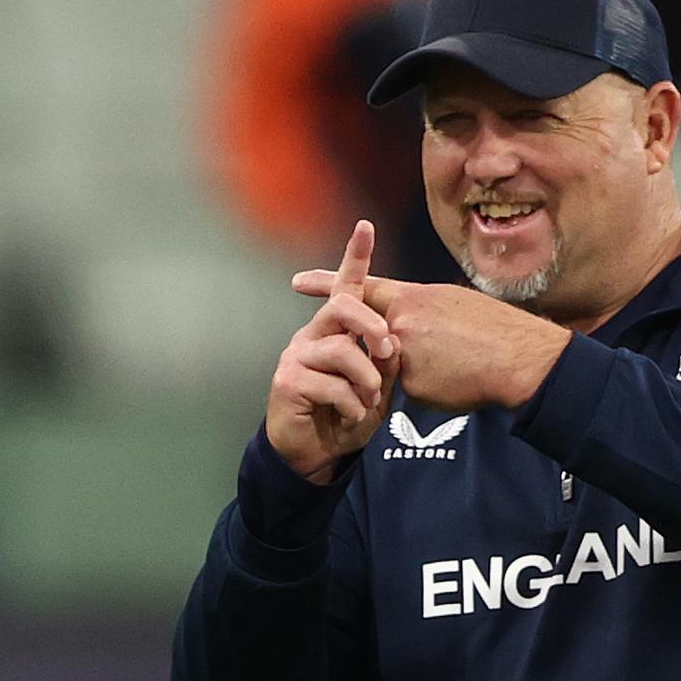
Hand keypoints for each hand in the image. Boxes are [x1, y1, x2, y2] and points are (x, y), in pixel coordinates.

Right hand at [265, 221, 399, 483]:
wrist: (318, 453)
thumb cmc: (349, 413)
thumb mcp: (378, 385)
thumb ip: (385, 360)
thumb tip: (392, 343)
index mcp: (335, 330)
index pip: (346, 286)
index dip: (355, 256)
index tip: (365, 226)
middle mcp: (312, 335)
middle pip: (342, 306)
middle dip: (372, 326)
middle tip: (388, 351)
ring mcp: (296, 356)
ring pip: (342, 350)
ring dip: (367, 380)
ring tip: (369, 401)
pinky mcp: (288, 381)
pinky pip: (332, 385)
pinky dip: (353, 406)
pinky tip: (350, 417)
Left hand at [291, 270, 570, 411]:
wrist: (518, 360)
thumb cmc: (496, 331)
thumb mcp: (456, 303)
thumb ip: (423, 310)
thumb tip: (412, 321)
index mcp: (413, 297)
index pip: (363, 287)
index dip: (329, 283)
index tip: (298, 281)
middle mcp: (401, 322)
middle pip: (374, 334)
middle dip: (377, 344)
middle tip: (390, 349)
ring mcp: (403, 354)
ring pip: (394, 366)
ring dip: (420, 369)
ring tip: (456, 365)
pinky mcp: (411, 385)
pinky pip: (411, 390)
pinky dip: (432, 389)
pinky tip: (457, 383)